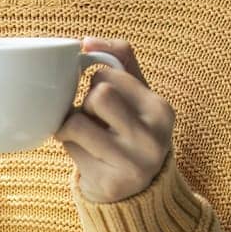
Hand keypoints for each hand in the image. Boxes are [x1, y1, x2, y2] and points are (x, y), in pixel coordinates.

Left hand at [56, 37, 176, 202]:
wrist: (137, 190)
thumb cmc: (129, 130)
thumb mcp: (135, 94)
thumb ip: (119, 60)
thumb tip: (86, 41)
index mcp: (161, 109)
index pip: (107, 75)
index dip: (95, 84)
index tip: (103, 100)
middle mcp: (154, 136)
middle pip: (97, 95)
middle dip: (85, 104)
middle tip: (94, 119)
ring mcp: (134, 162)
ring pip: (76, 122)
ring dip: (70, 127)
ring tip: (86, 136)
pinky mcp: (111, 182)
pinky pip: (69, 149)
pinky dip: (69, 148)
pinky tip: (87, 156)